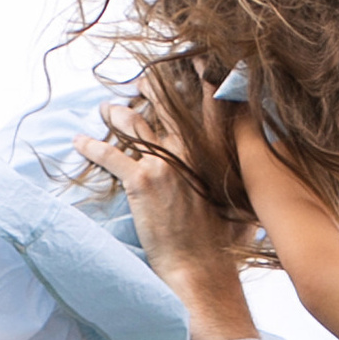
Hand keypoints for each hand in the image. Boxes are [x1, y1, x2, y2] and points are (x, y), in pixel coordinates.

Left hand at [76, 100, 253, 339]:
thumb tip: (259, 192)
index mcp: (215, 154)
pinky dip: (92, 147)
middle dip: (151, 90)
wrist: (201, 268)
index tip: (189, 71)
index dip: (198, 83)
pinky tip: (79, 141)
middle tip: (141, 83)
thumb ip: (249, 193)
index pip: (208, 106)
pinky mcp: (139, 182)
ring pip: (133, 125)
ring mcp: (163, 164)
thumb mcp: (245, 212)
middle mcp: (189, 151)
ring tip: (106, 109)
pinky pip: (109, 155)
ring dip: (117, 114)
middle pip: (165, 106)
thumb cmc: (223, 248)